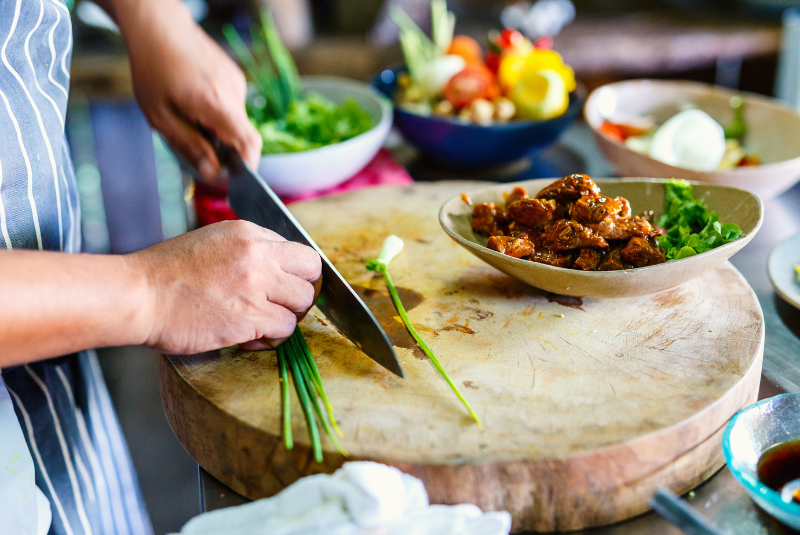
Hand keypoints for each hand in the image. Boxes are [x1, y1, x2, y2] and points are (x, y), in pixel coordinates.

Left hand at [120, 0, 261, 182]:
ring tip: (189, 118)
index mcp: (216, 104)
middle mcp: (233, 93)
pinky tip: (194, 103)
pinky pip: (231, 106)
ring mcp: (236, 83)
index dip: (248, 167)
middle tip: (196, 148)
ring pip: (235, 121)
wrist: (159, 27)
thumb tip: (212, 175)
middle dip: (223, 149)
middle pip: (241, 136)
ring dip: (217, 130)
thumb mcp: (161, 117)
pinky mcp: (234, 76)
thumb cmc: (154, 69)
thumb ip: (190, 147)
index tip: (236, 179)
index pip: (249, 143)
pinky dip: (217, 114)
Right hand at [128, 221, 321, 353]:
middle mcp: (258, 254)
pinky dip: (272, 338)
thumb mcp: (211, 242)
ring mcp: (256, 285)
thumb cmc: (164, 274)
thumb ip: (246, 250)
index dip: (293, 273)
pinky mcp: (250, 316)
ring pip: (302, 303)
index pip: (298, 250)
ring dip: (286, 317)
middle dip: (300, 292)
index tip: (281, 288)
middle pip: (312, 273)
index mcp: (248, 233)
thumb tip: (273, 268)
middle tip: (279, 306)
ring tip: (260, 324)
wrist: (137, 295)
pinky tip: (248, 338)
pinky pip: (285, 329)